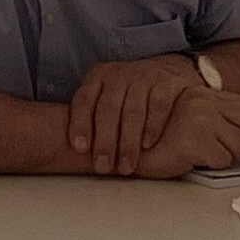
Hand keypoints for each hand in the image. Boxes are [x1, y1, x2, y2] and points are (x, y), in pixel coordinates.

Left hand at [67, 54, 208, 174]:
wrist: (165, 72)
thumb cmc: (127, 95)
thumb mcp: (105, 97)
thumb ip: (91, 117)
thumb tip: (73, 151)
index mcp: (98, 77)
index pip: (84, 100)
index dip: (80, 124)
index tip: (81, 149)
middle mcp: (118, 74)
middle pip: (108, 109)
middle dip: (104, 141)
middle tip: (103, 167)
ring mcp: (143, 76)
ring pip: (133, 111)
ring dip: (128, 141)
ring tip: (126, 166)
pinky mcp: (166, 82)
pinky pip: (158, 105)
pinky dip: (152, 126)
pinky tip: (147, 145)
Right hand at [127, 90, 239, 178]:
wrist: (117, 146)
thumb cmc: (146, 138)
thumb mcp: (182, 119)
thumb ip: (208, 120)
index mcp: (200, 94)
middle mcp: (202, 101)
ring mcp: (200, 118)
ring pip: (239, 144)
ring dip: (230, 158)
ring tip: (211, 161)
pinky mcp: (194, 139)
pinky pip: (223, 160)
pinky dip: (214, 167)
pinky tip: (196, 164)